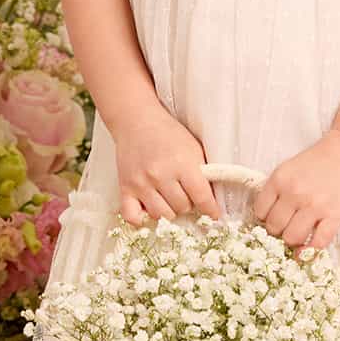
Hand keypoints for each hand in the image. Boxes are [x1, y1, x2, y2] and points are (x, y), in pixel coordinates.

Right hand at [114, 106, 222, 225]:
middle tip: (186, 195)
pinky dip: (142, 219)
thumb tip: (212, 198)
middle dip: (188, 204)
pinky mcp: (125, 188)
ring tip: (170, 200)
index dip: (211, 209)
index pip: (202, 197)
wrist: (137, 121)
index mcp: (182, 164)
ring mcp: (141, 183)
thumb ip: (203, 172)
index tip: (214, 214)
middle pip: (182, 208)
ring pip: (161, 215)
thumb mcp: (193, 148)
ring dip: (170, 211)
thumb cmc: (167, 133)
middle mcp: (160, 175)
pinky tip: (149, 210)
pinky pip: (132, 216)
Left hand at [251, 129, 339, 256]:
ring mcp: (314, 206)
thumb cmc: (320, 159)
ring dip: (293, 241)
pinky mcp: (334, 215)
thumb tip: (268, 217)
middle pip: (274, 227)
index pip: (260, 211)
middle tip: (286, 229)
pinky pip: (317, 243)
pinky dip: (310, 251)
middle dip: (278, 232)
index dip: (265, 219)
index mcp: (279, 180)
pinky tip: (307, 251)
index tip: (272, 220)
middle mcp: (294, 193)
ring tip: (298, 235)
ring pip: (292, 238)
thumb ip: (277, 189)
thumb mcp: (289, 167)